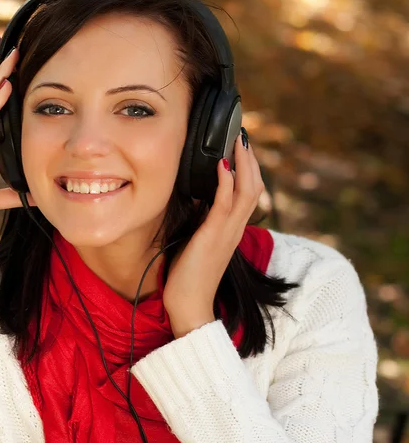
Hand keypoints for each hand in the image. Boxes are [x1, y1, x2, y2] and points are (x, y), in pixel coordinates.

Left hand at [163, 133, 264, 338]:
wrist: (190, 304)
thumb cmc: (190, 275)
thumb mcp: (198, 240)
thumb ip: (203, 220)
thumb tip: (197, 198)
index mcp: (232, 229)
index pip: (248, 193)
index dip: (248, 170)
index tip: (240, 148)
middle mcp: (235, 228)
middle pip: (253, 187)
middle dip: (249, 160)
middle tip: (242, 137)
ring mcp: (227, 232)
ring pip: (246, 191)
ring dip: (243, 164)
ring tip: (237, 142)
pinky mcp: (213, 236)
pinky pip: (224, 205)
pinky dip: (225, 183)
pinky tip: (221, 165)